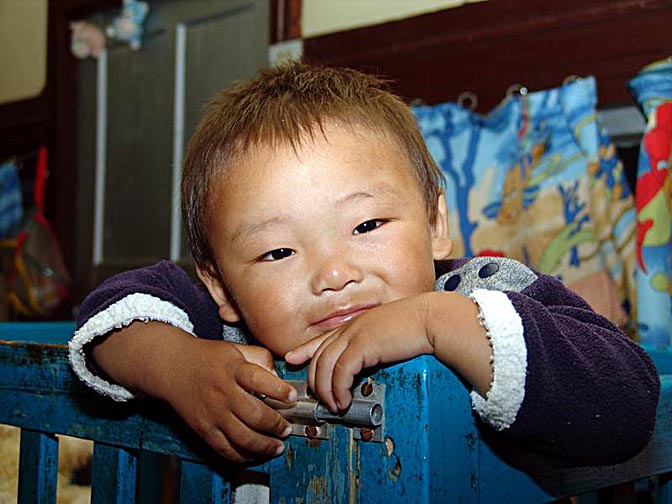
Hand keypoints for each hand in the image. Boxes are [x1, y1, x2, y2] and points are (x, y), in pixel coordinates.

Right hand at [157, 339, 296, 462]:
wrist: (172, 367)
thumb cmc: (209, 357)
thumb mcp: (236, 349)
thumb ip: (261, 359)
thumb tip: (280, 379)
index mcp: (233, 369)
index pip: (259, 380)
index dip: (279, 390)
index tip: (292, 397)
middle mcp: (222, 392)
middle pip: (254, 415)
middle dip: (276, 425)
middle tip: (286, 429)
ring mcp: (212, 413)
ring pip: (242, 438)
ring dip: (264, 446)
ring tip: (276, 446)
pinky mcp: (203, 429)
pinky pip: (225, 449)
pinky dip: (242, 456)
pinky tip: (255, 454)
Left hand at [285, 295, 433, 412]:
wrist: (432, 319)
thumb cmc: (419, 327)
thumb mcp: (390, 334)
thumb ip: (377, 344)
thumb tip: (373, 359)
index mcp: (357, 325)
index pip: (323, 338)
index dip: (305, 350)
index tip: (293, 358)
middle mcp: (351, 328)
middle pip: (319, 356)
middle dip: (315, 381)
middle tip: (321, 400)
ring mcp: (355, 335)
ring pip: (325, 366)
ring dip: (326, 391)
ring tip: (335, 406)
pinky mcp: (362, 345)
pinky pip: (340, 372)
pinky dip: (338, 389)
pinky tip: (343, 400)